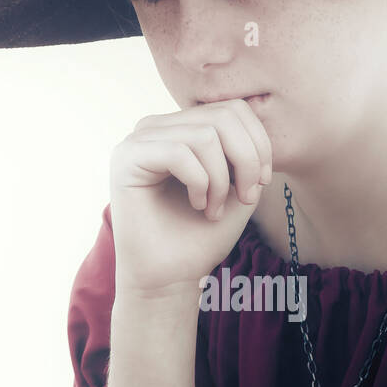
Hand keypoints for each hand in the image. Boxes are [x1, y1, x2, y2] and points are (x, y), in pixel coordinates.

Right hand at [109, 98, 273, 294]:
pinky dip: (199, 182)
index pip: (232, 109)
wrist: (169, 277)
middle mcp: (158, 127)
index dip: (258, 144)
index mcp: (183, 128)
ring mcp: (139, 140)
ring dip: (221, 179)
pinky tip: (197, 205)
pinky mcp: (126, 157)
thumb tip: (256, 127)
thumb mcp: (238, 188)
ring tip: (213, 209)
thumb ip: (247, 153)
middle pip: (223, 116)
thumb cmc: (201, 237)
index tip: (261, 184)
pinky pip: (178, 153)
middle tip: (245, 198)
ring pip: (204, 135)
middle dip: (246, 160)